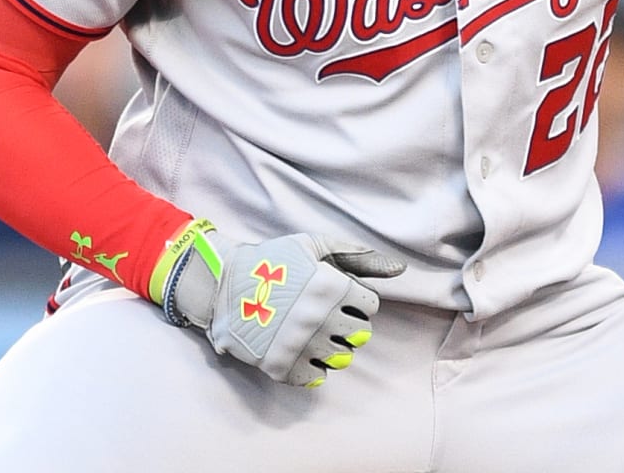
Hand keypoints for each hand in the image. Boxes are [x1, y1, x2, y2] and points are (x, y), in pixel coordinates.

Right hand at [150, 220, 405, 385]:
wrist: (223, 284)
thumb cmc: (273, 260)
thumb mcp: (315, 245)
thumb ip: (359, 257)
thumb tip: (400, 271)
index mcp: (331, 287)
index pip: (370, 306)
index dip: (358, 300)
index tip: (341, 297)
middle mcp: (321, 319)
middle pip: (360, 334)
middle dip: (348, 324)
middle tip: (327, 315)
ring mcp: (302, 345)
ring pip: (342, 358)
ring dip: (333, 346)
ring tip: (313, 332)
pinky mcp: (283, 366)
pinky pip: (317, 377)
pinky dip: (313, 366)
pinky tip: (301, 349)